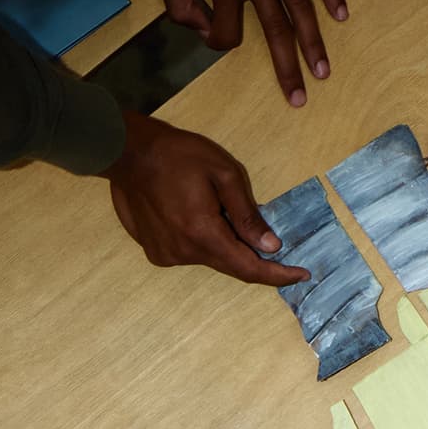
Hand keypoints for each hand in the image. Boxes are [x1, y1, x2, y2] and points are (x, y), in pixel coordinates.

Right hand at [105, 113, 286, 284]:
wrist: (126, 153)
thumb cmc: (178, 155)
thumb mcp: (223, 174)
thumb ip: (248, 215)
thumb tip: (270, 247)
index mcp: (203, 234)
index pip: (249, 268)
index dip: (278, 275)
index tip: (301, 275)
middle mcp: (184, 253)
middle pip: (230, 265)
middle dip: (252, 255)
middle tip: (269, 238)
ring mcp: (166, 256)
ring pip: (209, 257)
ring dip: (222, 241)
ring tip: (211, 206)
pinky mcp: (155, 252)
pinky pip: (189, 252)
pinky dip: (201, 239)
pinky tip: (191, 212)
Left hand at [145, 0, 346, 106]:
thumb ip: (177, 0)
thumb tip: (198, 24)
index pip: (227, 35)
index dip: (216, 41)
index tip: (210, 31)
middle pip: (275, 32)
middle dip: (287, 69)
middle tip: (299, 99)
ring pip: (300, 5)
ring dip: (313, 41)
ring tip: (323, 70)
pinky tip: (341, 13)